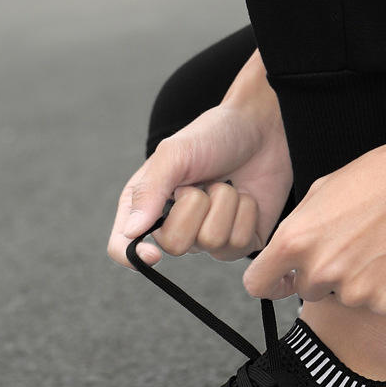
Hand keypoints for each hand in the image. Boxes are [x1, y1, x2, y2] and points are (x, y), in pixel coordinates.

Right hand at [107, 50, 292, 267]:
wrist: (261, 129)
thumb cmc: (212, 136)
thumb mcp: (174, 154)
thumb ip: (149, 190)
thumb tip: (131, 231)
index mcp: (146, 205)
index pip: (124, 247)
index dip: (133, 257)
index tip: (154, 253)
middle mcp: (174, 227)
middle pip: (175, 245)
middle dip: (194, 206)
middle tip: (201, 182)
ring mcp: (208, 238)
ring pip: (212, 241)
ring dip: (224, 203)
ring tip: (225, 183)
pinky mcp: (240, 242)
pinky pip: (240, 243)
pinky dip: (245, 212)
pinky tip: (245, 195)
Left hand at [242, 112, 385, 315]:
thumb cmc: (378, 177)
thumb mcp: (320, 194)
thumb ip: (297, 231)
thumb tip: (284, 258)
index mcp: (294, 241)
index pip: (257, 284)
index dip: (270, 283)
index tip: (282, 281)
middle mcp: (320, 270)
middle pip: (307, 290)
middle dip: (323, 274)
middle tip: (353, 245)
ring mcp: (355, 291)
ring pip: (345, 297)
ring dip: (357, 281)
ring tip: (381, 245)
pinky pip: (379, 303)